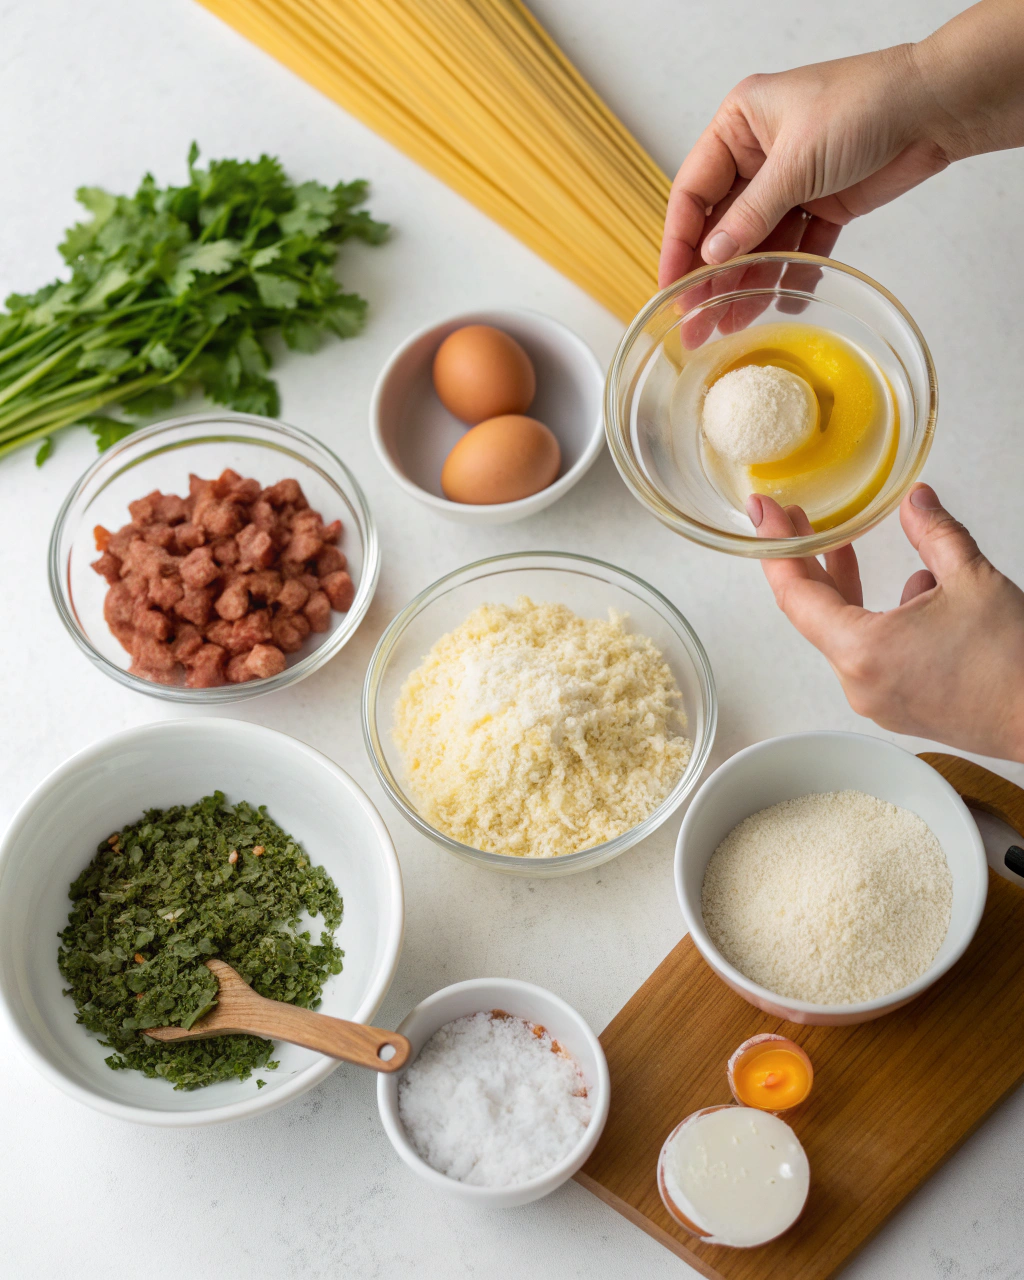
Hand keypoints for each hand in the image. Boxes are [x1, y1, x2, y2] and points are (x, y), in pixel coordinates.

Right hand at [659, 0, 1023, 286]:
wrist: (935, 106)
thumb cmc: (865, 104)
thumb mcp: (796, 161)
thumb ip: (752, 214)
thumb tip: (710, 257)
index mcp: (739, 126)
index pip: (692, 192)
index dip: (679, 243)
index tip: (672, 286)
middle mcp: (759, 154)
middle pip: (722, 226)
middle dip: (710, 275)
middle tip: (694, 321)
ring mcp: (791, 182)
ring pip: (758, 244)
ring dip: (747, 283)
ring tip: (731, 324)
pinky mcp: (824, 205)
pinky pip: (797, 248)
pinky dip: (791, 274)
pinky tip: (781, 301)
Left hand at [747, 484, 1023, 763]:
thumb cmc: (1013, 664)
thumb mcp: (972, 579)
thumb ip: (935, 533)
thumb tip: (916, 501)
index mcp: (861, 650)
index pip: (795, 594)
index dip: (777, 547)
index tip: (764, 513)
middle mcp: (859, 681)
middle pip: (814, 612)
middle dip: (806, 560)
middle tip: (793, 518)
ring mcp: (876, 699)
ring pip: (846, 631)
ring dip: (848, 588)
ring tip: (850, 543)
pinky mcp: (898, 707)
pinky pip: (872, 653)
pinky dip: (879, 617)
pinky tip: (914, 593)